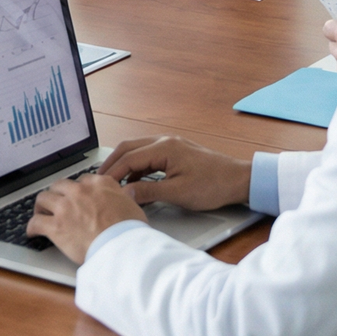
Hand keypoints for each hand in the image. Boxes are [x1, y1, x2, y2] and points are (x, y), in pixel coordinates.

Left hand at [26, 172, 145, 262]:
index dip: (78, 190)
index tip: (76, 197)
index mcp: (98, 184)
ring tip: (41, 213)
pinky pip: (36, 222)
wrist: (120, 246)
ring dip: (41, 206)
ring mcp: (65, 207)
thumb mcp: (132, 205)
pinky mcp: (55, 226)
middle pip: (59, 186)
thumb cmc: (128, 230)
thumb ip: (124, 196)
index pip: (82, 181)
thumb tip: (127, 193)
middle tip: (57, 203)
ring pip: (43, 199)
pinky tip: (33, 232)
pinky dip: (32, 227)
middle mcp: (79, 191)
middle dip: (57, 194)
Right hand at [100, 134, 250, 211]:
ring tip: (111, 181)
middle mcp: (164, 141)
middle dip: (111, 163)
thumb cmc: (213, 185)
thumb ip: (150, 192)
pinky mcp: (175, 152)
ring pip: (137, 149)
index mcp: (164, 148)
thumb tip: (125, 194)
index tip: (99, 186)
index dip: (112, 172)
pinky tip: (134, 181)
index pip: (129, 158)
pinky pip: (148, 155)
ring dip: (123, 163)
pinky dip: (136, 166)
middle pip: (128, 148)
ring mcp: (170, 145)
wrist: (238, 179)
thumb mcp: (179, 193)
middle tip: (98, 180)